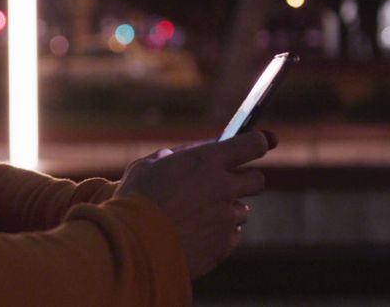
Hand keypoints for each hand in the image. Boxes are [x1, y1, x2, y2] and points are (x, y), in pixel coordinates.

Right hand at [116, 130, 274, 278]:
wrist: (133, 246)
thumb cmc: (134, 200)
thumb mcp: (146, 166)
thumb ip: (171, 158)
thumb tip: (182, 155)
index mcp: (206, 161)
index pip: (253, 144)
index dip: (256, 143)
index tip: (254, 145)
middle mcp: (223, 188)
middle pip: (256, 180)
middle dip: (243, 180)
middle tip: (222, 184)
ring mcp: (226, 218)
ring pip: (241, 210)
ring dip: (225, 210)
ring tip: (195, 216)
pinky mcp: (223, 245)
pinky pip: (230, 236)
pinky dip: (217, 234)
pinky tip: (193, 234)